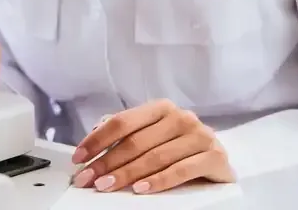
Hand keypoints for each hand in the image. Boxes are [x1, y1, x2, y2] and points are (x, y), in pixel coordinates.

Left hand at [70, 99, 234, 193]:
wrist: (218, 159)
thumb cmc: (178, 146)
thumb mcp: (151, 134)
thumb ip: (126, 132)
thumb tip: (94, 133)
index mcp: (160, 108)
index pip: (121, 122)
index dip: (97, 140)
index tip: (79, 157)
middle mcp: (181, 117)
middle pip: (135, 142)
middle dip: (106, 162)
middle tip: (87, 178)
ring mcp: (200, 136)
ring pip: (155, 157)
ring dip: (126, 174)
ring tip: (106, 186)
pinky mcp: (215, 157)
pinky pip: (180, 171)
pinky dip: (158, 181)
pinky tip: (140, 189)